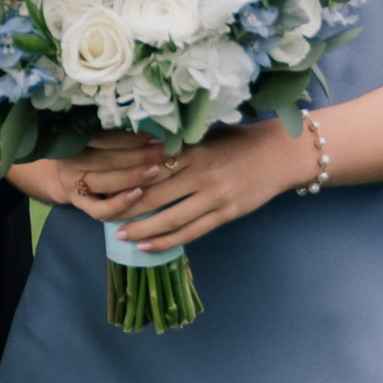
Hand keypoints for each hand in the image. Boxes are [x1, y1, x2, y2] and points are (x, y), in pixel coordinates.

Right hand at [16, 135, 172, 220]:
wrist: (62, 176)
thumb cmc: (88, 153)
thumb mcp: (93, 140)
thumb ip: (115, 137)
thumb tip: (153, 134)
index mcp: (74, 140)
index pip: (105, 138)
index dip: (132, 139)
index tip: (156, 139)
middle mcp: (71, 162)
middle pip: (108, 159)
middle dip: (139, 156)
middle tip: (165, 153)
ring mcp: (73, 184)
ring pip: (105, 182)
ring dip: (133, 177)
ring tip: (156, 170)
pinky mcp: (79, 204)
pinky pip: (99, 209)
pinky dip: (119, 203)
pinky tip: (138, 195)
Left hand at [91, 119, 311, 254]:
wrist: (280, 154)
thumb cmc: (239, 141)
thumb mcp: (205, 136)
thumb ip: (177, 147)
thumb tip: (141, 153)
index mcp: (191, 150)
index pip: (148, 167)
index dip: (123, 179)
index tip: (102, 186)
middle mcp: (200, 173)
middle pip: (153, 195)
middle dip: (125, 208)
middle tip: (102, 216)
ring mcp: (214, 196)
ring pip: (170, 219)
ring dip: (141, 230)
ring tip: (121, 236)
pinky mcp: (226, 213)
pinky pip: (191, 232)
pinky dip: (167, 241)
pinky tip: (148, 246)